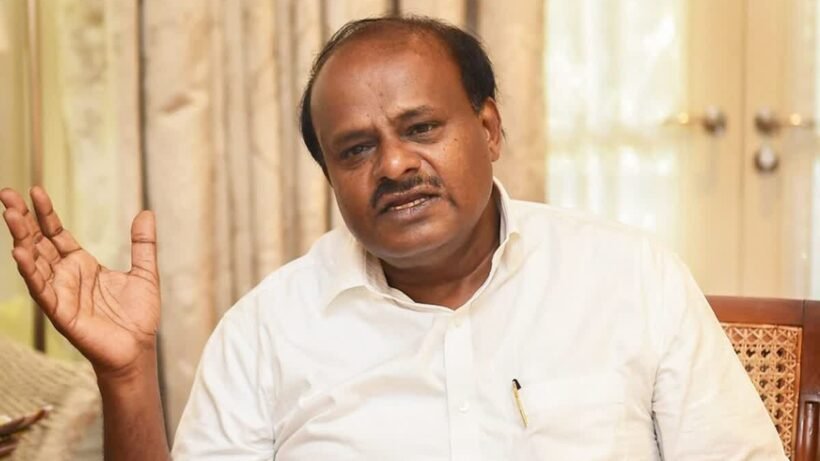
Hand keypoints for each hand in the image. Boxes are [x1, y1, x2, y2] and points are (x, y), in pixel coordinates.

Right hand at [0, 187, 160, 376]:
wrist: (138, 349)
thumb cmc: (138, 316)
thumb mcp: (145, 272)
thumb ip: (143, 243)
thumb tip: (147, 212)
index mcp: (82, 265)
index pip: (56, 234)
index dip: (45, 213)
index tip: (35, 190)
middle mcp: (66, 276)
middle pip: (38, 242)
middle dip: (22, 219)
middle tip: (7, 194)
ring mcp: (60, 293)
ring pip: (34, 262)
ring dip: (21, 239)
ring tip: (10, 215)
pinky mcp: (60, 312)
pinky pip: (42, 290)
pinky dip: (30, 272)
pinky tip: (19, 253)